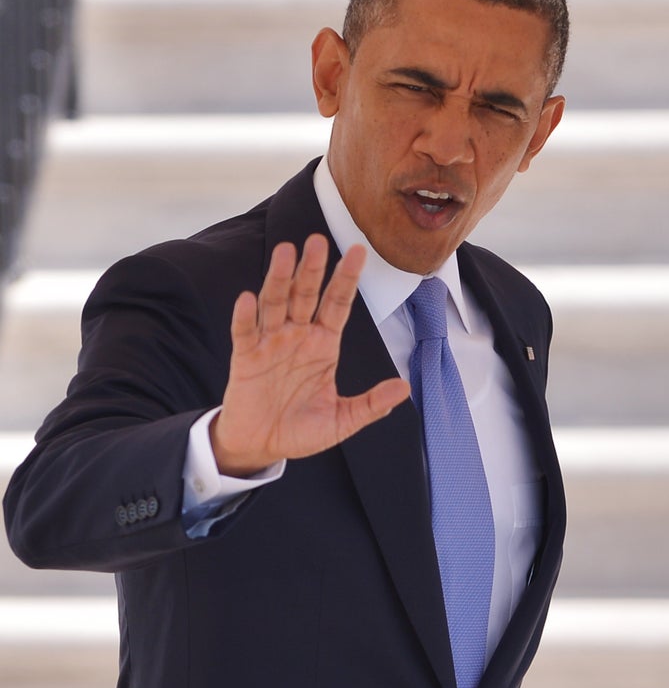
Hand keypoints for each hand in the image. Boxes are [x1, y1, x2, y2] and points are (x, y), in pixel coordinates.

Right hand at [211, 234, 409, 475]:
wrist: (262, 446)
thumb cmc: (300, 429)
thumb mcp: (341, 420)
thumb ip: (371, 405)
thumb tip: (404, 389)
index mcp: (323, 344)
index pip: (337, 303)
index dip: (347, 278)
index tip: (359, 251)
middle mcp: (297, 336)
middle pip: (306, 295)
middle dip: (312, 268)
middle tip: (319, 240)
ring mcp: (270, 344)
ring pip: (275, 304)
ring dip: (279, 278)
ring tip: (285, 252)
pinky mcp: (245, 359)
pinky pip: (245, 333)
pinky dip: (246, 317)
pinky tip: (248, 298)